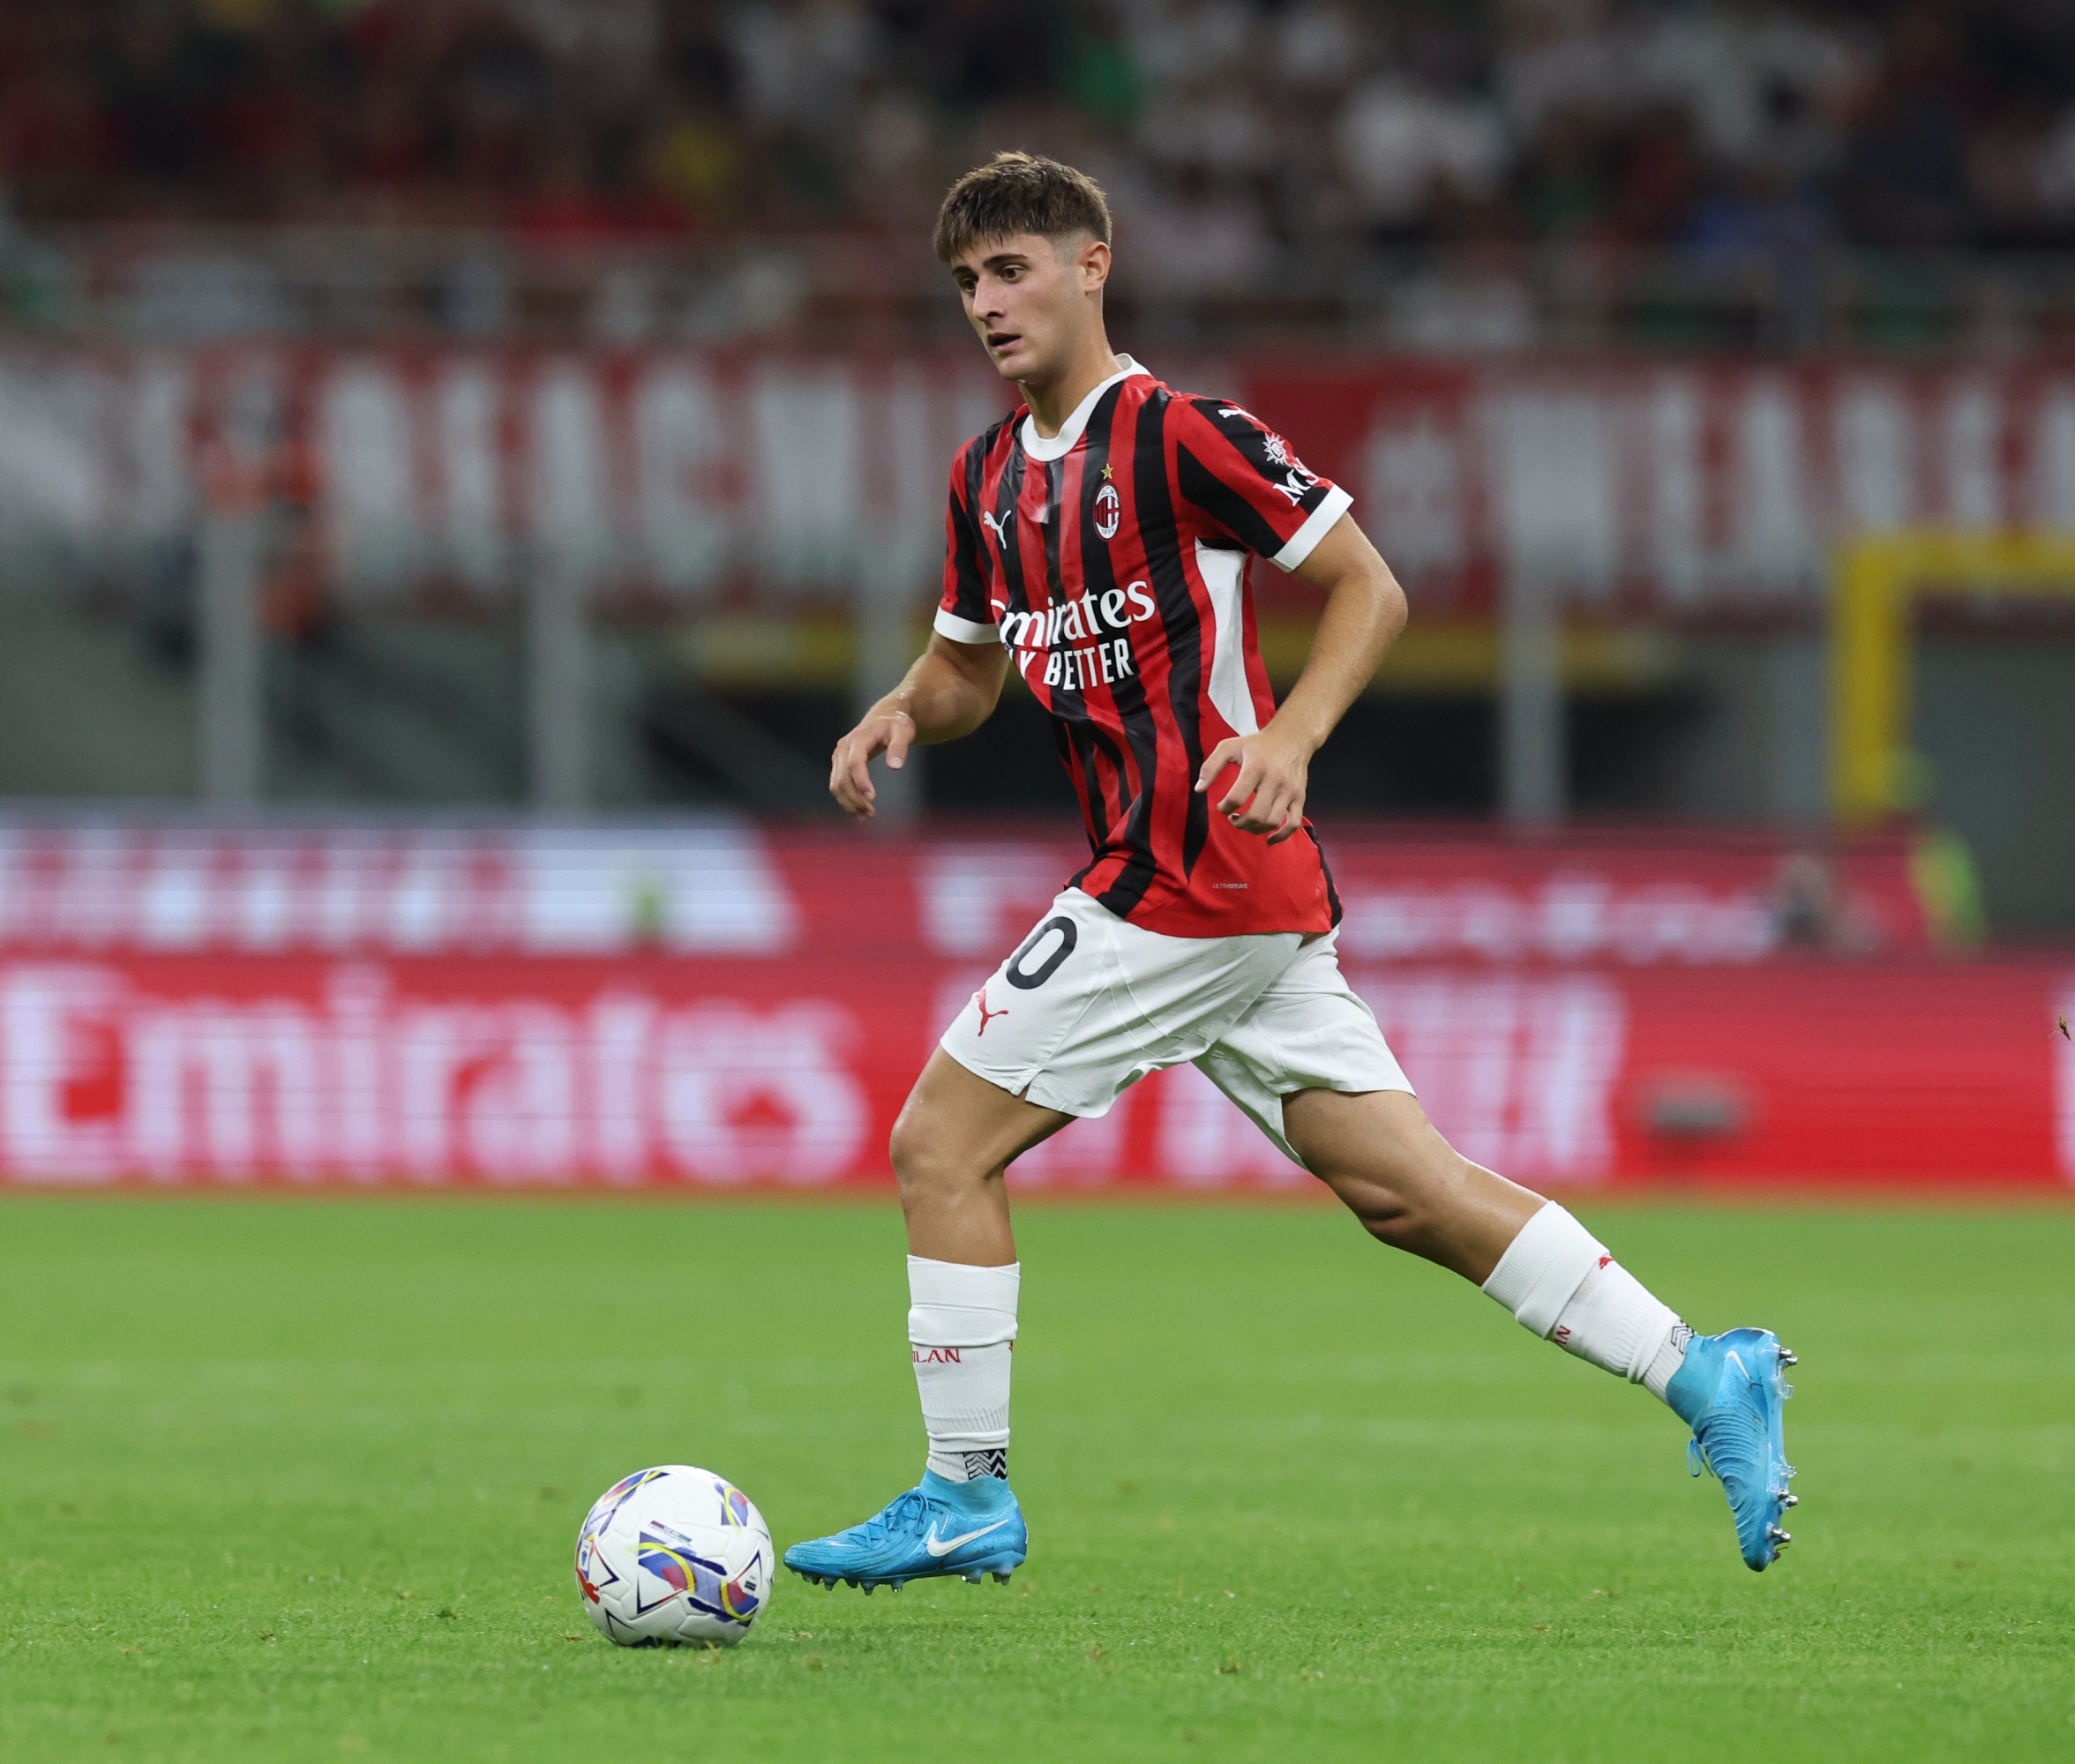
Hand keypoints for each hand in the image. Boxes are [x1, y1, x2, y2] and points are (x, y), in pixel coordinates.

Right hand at [829, 707, 916, 818]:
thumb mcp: (904, 731)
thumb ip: (900, 747)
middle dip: (854, 798)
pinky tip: (860, 812)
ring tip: (867, 816)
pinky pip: (838, 785)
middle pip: (842, 777)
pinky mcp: (839, 764)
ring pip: (836, 784)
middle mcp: (844, 747)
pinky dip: (846, 799)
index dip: (861, 781)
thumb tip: (895, 767)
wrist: (885, 716)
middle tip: (871, 814)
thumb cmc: (896, 724)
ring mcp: (839, 756)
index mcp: (859, 737)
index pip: (854, 762)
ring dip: (848, 803)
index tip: (872, 798)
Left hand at [1195, 723, 1310, 842]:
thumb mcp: (1230, 747)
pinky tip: (1269, 840)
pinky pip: (1294, 824)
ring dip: (1255, 829)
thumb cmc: (1257, 744)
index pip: (1237, 798)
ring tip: (1246, 823)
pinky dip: (1281, 836)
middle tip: (1233, 818)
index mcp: (1256, 767)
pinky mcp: (1300, 797)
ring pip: (1272, 822)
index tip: (1222, 806)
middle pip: (1255, 815)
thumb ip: (1211, 766)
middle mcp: (1275, 780)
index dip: (1224, 808)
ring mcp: (1290, 791)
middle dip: (1239, 823)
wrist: (1292, 738)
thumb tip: (1199, 789)